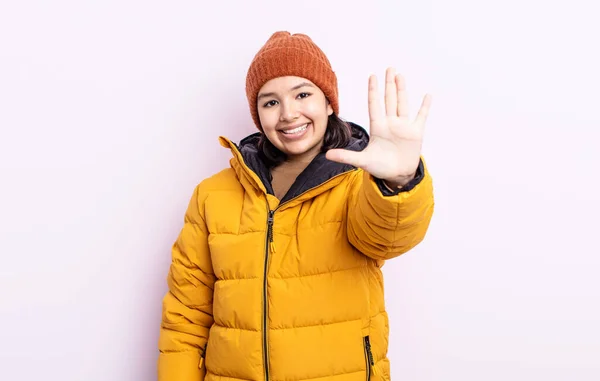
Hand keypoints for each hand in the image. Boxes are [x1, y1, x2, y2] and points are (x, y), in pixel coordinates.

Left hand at [326, 68, 431, 187]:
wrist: (397, 176)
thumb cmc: (380, 167)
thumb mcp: (363, 161)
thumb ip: (346, 156)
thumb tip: (327, 155)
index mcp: (378, 127)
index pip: (375, 105)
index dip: (373, 91)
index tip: (372, 76)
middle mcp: (390, 123)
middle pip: (389, 99)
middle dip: (389, 84)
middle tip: (389, 68)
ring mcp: (403, 127)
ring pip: (402, 104)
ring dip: (402, 90)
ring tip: (400, 76)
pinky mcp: (415, 133)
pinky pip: (421, 117)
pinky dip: (425, 107)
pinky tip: (427, 95)